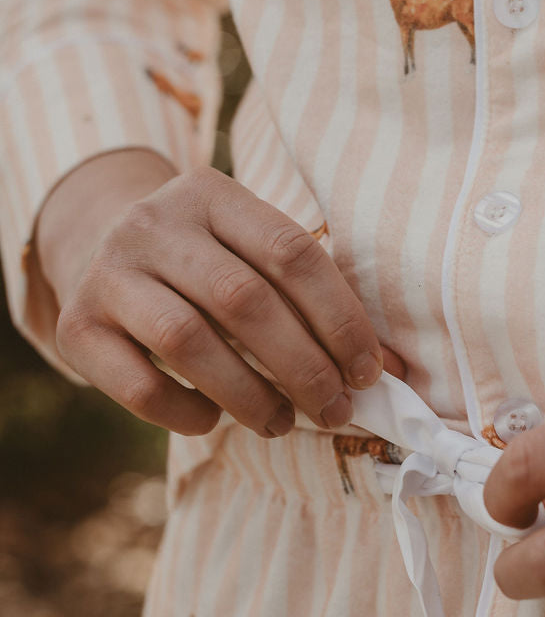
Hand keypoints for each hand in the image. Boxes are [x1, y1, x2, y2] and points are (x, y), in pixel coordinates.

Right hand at [39, 156, 404, 437]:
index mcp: (212, 193)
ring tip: (283, 423)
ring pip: (188, 341)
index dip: (339, 318)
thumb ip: (315, 302)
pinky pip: (137, 383)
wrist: (99, 252)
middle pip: (244, 300)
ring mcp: (109, 270)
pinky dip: (185, 411)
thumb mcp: (254, 257)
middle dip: (302, 365)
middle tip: (334, 409)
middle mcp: (154, 222)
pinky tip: (212, 420)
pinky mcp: (77, 324)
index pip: (292, 253)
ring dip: (249, 395)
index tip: (368, 371)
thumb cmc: (206, 265)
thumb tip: (395, 370)